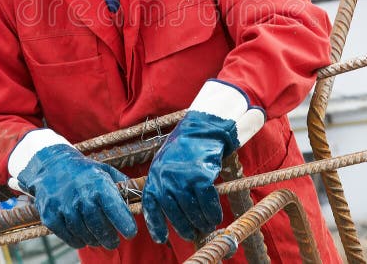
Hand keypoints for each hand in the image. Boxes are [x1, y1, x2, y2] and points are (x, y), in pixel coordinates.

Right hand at [9, 132, 136, 248]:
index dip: (125, 224)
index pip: (115, 209)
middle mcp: (81, 197)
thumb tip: (139, 198)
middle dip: (110, 238)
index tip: (131, 233)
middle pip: (100, 228)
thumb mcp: (105, 171)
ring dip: (95, 240)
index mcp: (98, 184)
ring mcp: (64, 208)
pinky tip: (83, 236)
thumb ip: (122, 185)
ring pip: (85, 235)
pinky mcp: (50, 217)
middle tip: (113, 242)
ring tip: (99, 239)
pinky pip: (70, 238)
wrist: (51, 165)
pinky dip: (79, 241)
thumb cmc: (84, 171)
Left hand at [142, 80, 264, 242]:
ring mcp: (182, 177)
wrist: (201, 129)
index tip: (161, 238)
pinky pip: (206, 202)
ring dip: (200, 221)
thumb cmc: (184, 149)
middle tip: (192, 232)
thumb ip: (164, 184)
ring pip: (191, 209)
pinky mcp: (200, 176)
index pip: (152, 205)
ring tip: (206, 225)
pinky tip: (215, 215)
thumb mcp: (165, 164)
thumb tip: (170, 210)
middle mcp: (165, 178)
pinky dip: (211, 211)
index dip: (156, 224)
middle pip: (173, 211)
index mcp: (154, 175)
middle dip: (184, 226)